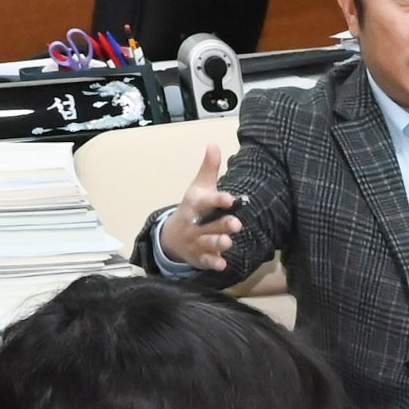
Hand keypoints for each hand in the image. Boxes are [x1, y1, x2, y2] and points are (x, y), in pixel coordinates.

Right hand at [158, 143, 241, 269]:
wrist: (172, 235)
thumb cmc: (193, 208)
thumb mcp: (199, 188)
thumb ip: (209, 169)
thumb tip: (213, 144)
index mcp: (196, 205)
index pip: (206, 202)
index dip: (218, 200)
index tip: (230, 199)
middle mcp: (195, 224)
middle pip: (209, 224)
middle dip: (222, 225)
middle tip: (237, 224)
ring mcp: (196, 241)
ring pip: (208, 243)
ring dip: (218, 243)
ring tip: (229, 242)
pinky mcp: (199, 257)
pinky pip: (206, 261)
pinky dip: (213, 263)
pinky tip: (223, 265)